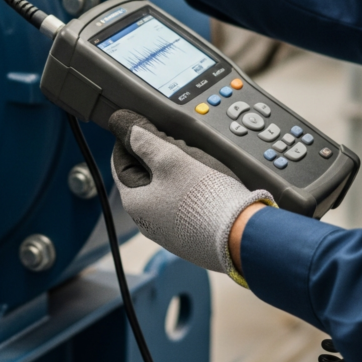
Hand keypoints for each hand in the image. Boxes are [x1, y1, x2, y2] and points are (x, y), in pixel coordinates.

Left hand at [109, 110, 272, 280]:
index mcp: (134, 202)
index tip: (145, 125)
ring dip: (176, 171)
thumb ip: (144, 139)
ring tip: (196, 163)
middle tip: (178, 143)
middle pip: (143, 175)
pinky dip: (189, 189)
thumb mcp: (171, 157)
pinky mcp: (190, 234)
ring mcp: (169, 231)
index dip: (130, 139)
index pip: (119, 161)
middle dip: (158, 154)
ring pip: (164, 188)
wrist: (241, 236)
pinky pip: (182, 204)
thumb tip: (123, 124)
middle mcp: (146, 221)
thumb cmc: (204, 198)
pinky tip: (206, 184)